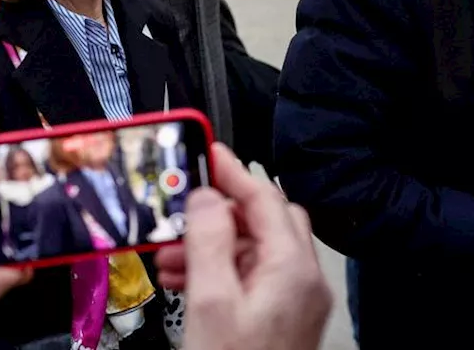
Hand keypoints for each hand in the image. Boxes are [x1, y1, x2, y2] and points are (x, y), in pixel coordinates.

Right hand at [155, 144, 332, 349]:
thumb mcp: (209, 301)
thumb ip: (209, 240)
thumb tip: (206, 196)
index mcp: (293, 269)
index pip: (265, 199)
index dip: (232, 172)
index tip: (207, 153)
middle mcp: (303, 282)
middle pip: (266, 220)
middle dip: (220, 212)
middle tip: (183, 208)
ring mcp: (296, 303)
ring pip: (255, 250)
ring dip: (213, 244)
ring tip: (170, 254)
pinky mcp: (282, 321)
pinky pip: (252, 278)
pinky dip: (219, 270)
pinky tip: (184, 279)